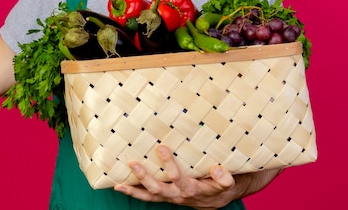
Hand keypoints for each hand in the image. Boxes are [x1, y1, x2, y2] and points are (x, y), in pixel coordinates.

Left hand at [114, 145, 280, 209]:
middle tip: (134, 163)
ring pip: (150, 195)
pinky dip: (134, 193)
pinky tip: (120, 186)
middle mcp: (179, 195)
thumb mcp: (228, 183)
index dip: (170, 164)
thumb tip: (218, 169)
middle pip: (159, 188)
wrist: (217, 199)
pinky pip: (148, 197)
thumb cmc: (221, 186)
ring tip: (119, 184)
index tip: (162, 148)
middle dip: (145, 177)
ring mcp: (170, 197)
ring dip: (134, 190)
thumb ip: (224, 178)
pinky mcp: (165, 197)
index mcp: (193, 189)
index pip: (179, 178)